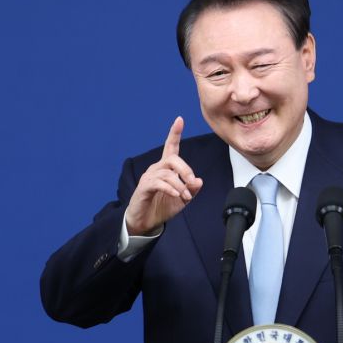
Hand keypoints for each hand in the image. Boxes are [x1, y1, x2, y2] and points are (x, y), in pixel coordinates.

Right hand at [125, 116, 202, 234]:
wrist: (146, 222)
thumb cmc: (162, 207)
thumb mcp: (182, 199)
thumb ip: (191, 190)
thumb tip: (199, 181)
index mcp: (166, 168)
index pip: (170, 147)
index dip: (174, 133)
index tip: (180, 119)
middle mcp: (156, 169)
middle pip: (172, 159)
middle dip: (185, 169)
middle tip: (192, 182)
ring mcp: (149, 177)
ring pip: (167, 173)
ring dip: (180, 184)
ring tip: (185, 196)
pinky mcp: (144, 187)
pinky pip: (158, 183)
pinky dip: (170, 188)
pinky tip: (177, 195)